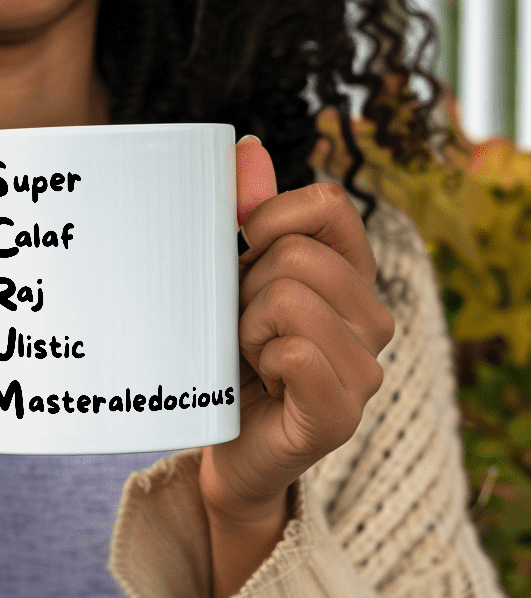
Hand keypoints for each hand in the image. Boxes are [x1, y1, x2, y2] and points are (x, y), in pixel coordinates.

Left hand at [198, 137, 395, 524]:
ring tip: (251, 361)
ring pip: (290, 300)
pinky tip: (265, 384)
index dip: (268, 220)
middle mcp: (373, 318)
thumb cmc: (230, 364)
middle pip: (296, 257)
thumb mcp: (233, 285)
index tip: (242, 258)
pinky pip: (296, 351)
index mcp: (352, 278)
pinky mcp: (341, 413)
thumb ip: (245, 219)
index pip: (326, 205)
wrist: (224, 448)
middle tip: (242, 333)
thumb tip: (248, 149)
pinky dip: (263, 361)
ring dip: (247, 331)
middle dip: (245, 292)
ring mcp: (365, 369)